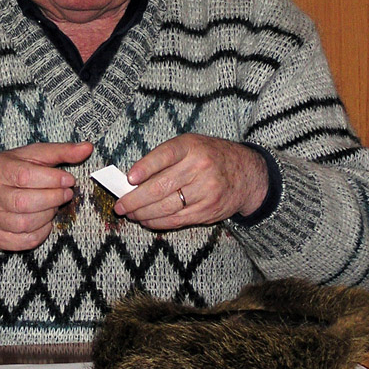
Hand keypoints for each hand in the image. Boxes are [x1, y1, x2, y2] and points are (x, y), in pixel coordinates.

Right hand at [0, 141, 92, 250]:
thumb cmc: (14, 169)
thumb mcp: (34, 155)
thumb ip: (61, 151)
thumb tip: (88, 148)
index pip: (25, 176)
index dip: (52, 179)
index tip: (69, 180)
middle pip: (24, 202)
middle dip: (53, 199)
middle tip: (66, 194)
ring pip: (24, 224)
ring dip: (48, 216)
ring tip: (54, 205)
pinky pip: (24, 241)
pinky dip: (41, 233)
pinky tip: (46, 221)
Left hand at [118, 135, 267, 230]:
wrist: (248, 174)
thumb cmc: (210, 157)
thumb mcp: (191, 146)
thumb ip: (165, 158)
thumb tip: (132, 179)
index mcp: (191, 146)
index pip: (164, 155)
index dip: (145, 168)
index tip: (129, 178)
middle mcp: (200, 168)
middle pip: (160, 187)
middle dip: (135, 199)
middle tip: (120, 205)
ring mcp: (205, 191)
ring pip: (166, 207)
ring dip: (143, 213)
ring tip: (130, 214)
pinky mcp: (208, 211)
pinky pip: (177, 220)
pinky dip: (157, 223)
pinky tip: (146, 220)